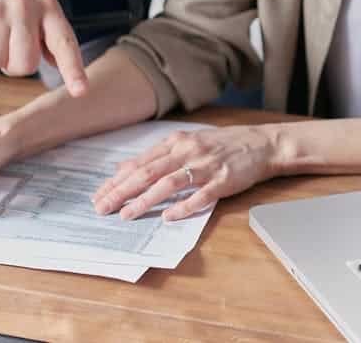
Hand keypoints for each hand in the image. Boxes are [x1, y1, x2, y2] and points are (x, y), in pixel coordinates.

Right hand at [0, 0, 87, 94]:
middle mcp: (23, 7)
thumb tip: (57, 61)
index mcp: (44, 3)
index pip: (64, 41)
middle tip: (2, 39)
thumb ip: (44, 30)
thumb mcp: (29, 0)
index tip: (80, 90)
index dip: (73, 69)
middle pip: (26, 65)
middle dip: (12, 62)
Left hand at [91, 125, 280, 221]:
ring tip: (127, 214)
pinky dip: (183, 207)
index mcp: (176, 142)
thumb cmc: (221, 145)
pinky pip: (200, 195)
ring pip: (169, 183)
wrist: (261, 143)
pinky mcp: (222, 180)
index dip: (117, 181)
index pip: (139, 163)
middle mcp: (187, 151)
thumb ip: (156, 156)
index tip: (99, 195)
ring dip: (145, 200)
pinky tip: (168, 217)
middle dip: (122, 191)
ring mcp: (205, 166)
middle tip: (103, 207)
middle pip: (148, 173)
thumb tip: (124, 168)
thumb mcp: (186, 143)